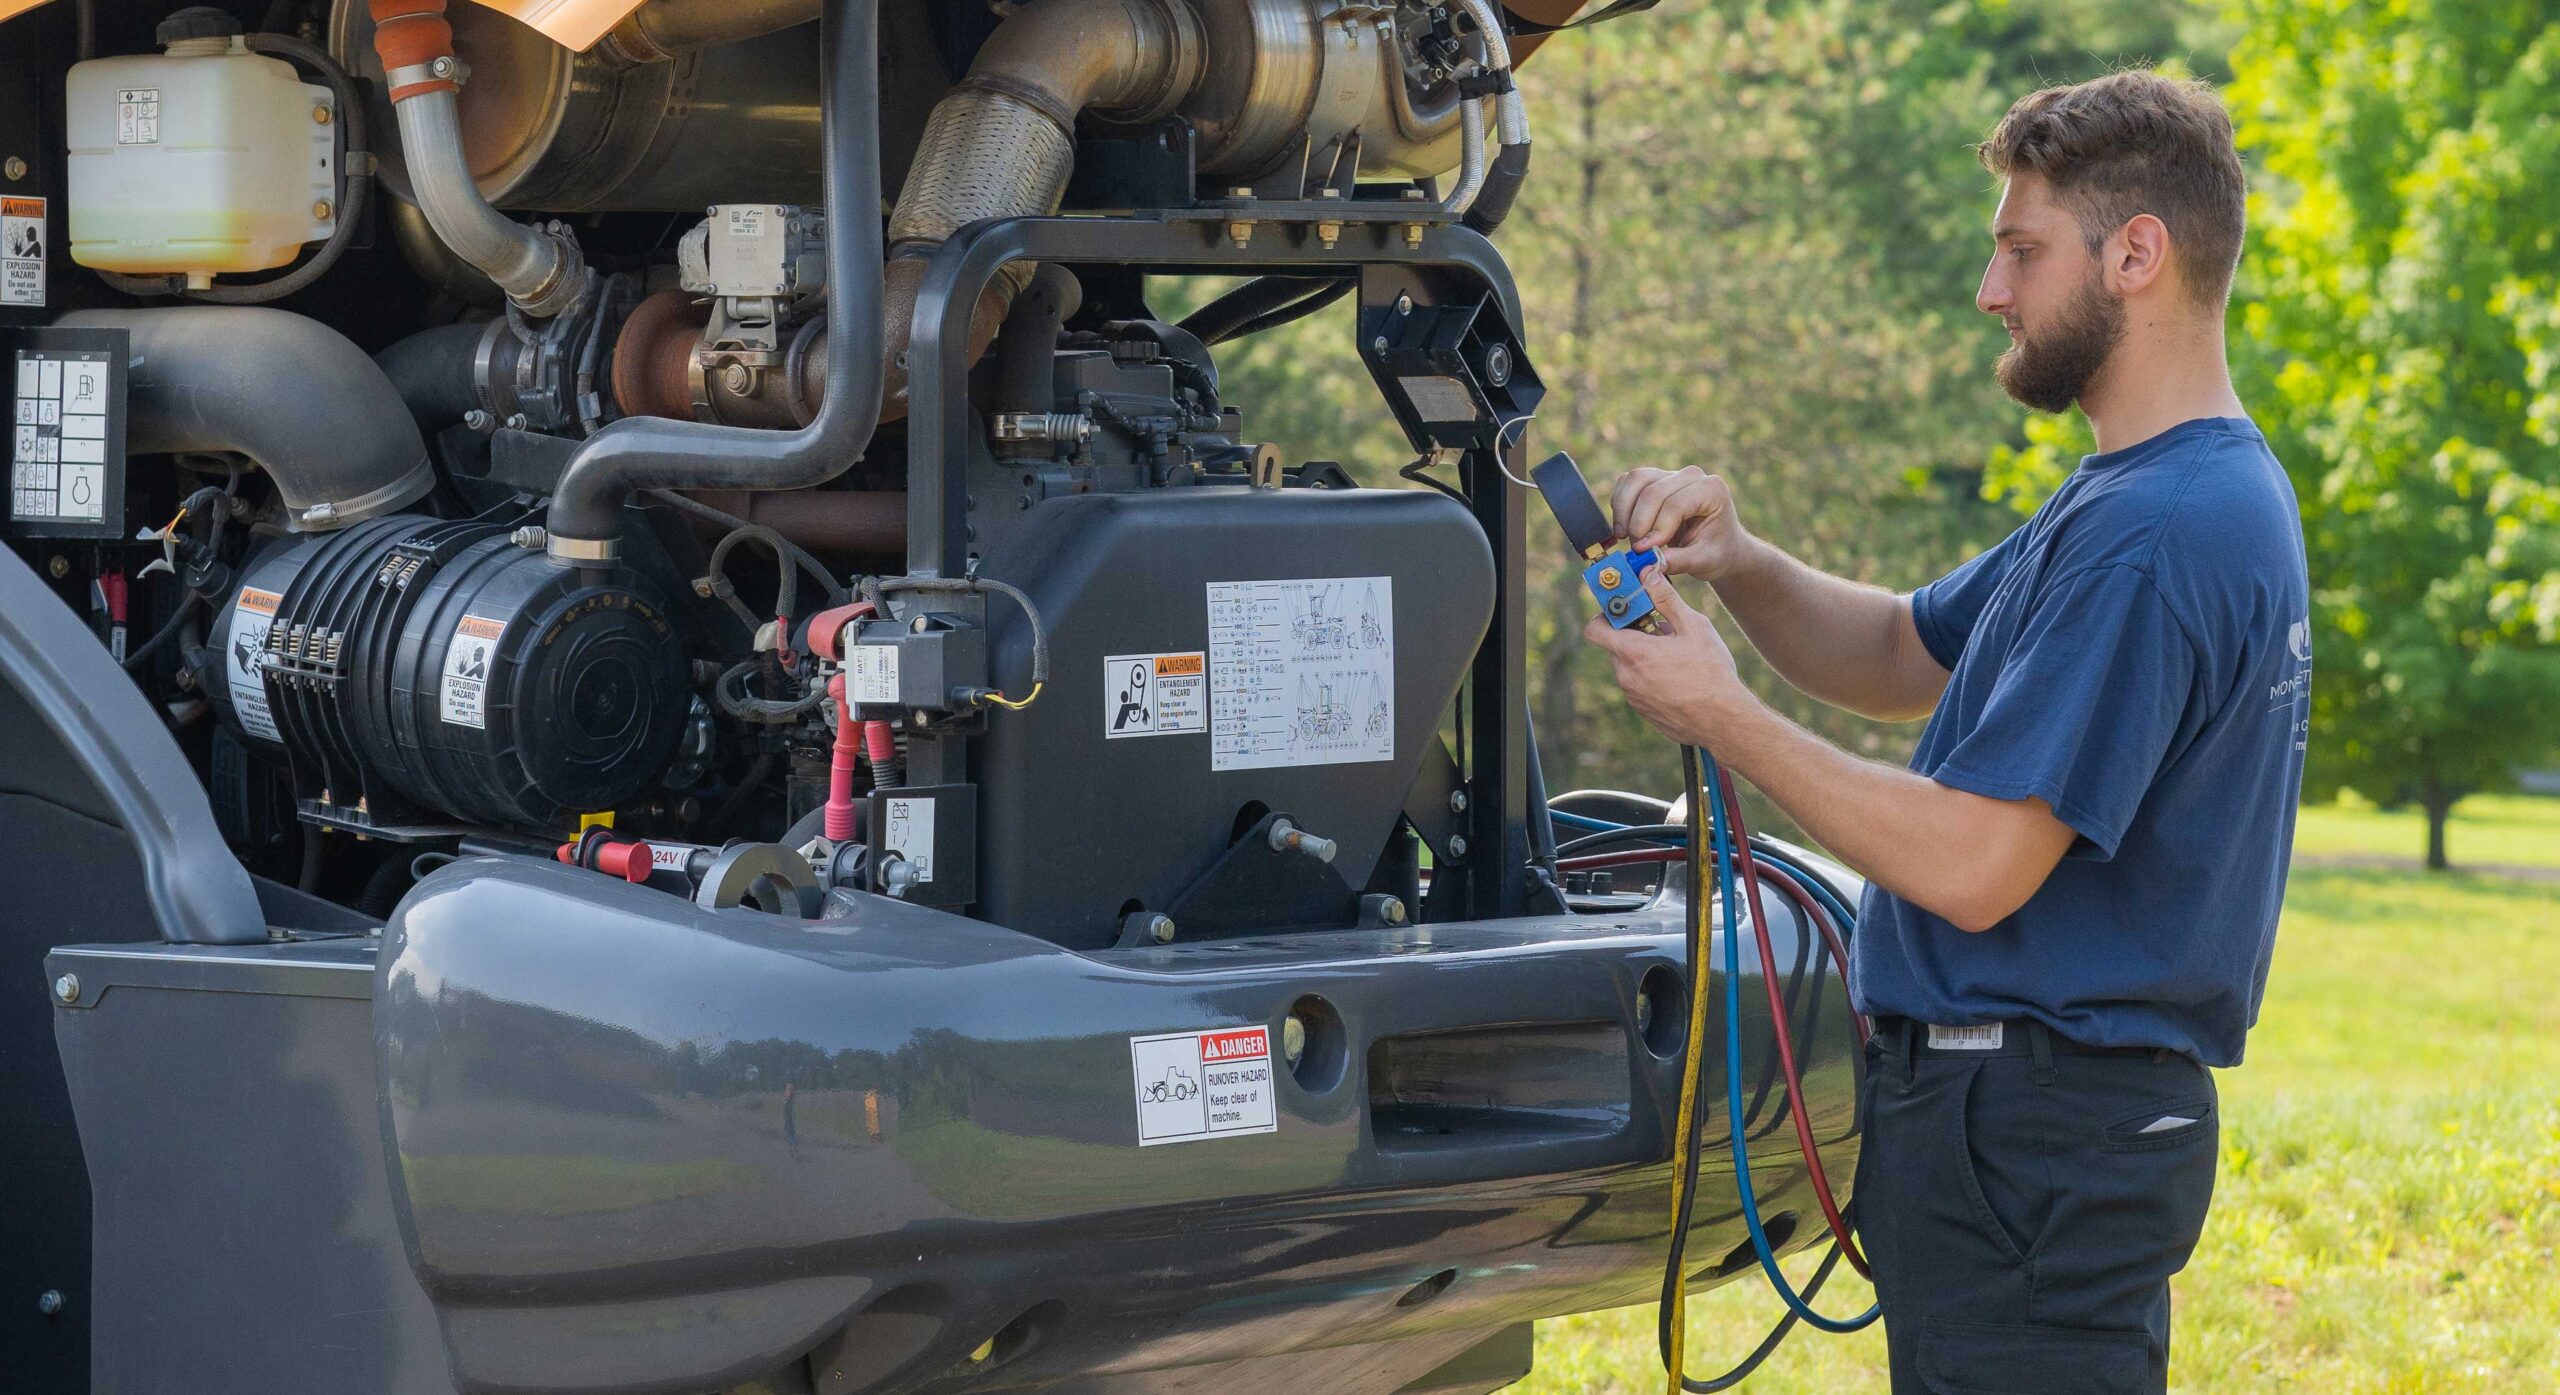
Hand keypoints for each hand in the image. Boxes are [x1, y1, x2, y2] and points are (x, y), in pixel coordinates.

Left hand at [1582, 565, 1750, 747]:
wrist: (1724, 721)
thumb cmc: (1711, 672)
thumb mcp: (1693, 627)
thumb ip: (1666, 599)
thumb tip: (1649, 575)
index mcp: (1633, 652)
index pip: (1594, 629)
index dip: (1605, 616)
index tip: (1625, 610)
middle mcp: (1626, 677)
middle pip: (1616, 647)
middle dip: (1633, 634)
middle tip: (1661, 628)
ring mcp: (1634, 698)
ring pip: (1630, 667)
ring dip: (1645, 656)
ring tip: (1675, 654)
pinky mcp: (1645, 712)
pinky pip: (1640, 686)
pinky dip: (1652, 677)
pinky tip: (1679, 676)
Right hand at [1608, 467, 1752, 581]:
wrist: (1718, 543)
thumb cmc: (1715, 551)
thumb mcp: (1703, 561)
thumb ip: (1678, 562)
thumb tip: (1649, 565)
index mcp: (1712, 490)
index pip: (1676, 504)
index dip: (1657, 528)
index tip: (1645, 552)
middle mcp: (1692, 475)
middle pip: (1652, 491)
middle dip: (1638, 523)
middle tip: (1636, 549)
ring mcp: (1671, 473)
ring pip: (1636, 480)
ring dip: (1624, 510)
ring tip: (1624, 536)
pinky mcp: (1654, 477)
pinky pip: (1628, 482)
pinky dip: (1620, 503)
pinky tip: (1624, 525)